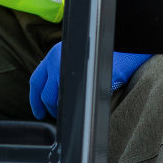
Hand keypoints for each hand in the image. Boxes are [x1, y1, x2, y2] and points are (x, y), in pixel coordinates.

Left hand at [28, 43, 152, 119]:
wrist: (128, 47)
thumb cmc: (107, 53)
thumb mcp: (80, 55)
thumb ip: (65, 68)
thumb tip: (56, 89)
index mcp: (56, 53)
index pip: (37, 79)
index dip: (35, 98)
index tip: (39, 110)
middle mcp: (57, 59)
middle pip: (45, 93)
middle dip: (48, 107)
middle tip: (56, 115)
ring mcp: (69, 69)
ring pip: (56, 99)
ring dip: (61, 108)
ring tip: (69, 112)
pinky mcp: (83, 80)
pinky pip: (73, 100)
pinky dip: (74, 107)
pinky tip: (81, 107)